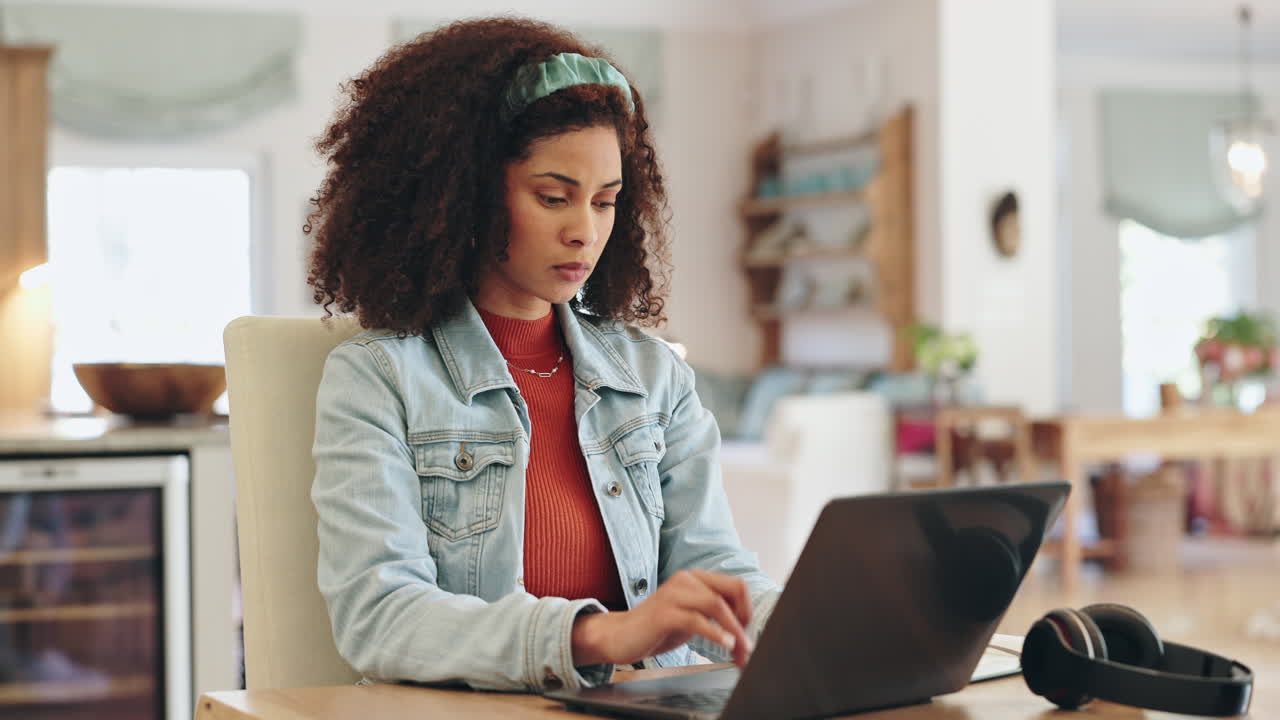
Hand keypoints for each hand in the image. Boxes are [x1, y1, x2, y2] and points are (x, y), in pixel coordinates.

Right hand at [571, 570, 753, 667]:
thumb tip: (744, 627)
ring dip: (735, 631)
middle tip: (747, 647)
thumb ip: (713, 614)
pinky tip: (725, 645)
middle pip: (732, 591)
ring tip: (740, 651)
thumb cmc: (656, 628)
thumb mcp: (691, 616)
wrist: (619, 636)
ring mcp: (674, 594)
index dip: (748, 609)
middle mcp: (686, 580)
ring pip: (717, 605)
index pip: (736, 585)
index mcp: (695, 578)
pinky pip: (697, 620)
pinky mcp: (664, 613)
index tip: (747, 632)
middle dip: (745, 621)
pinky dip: (716, 633)